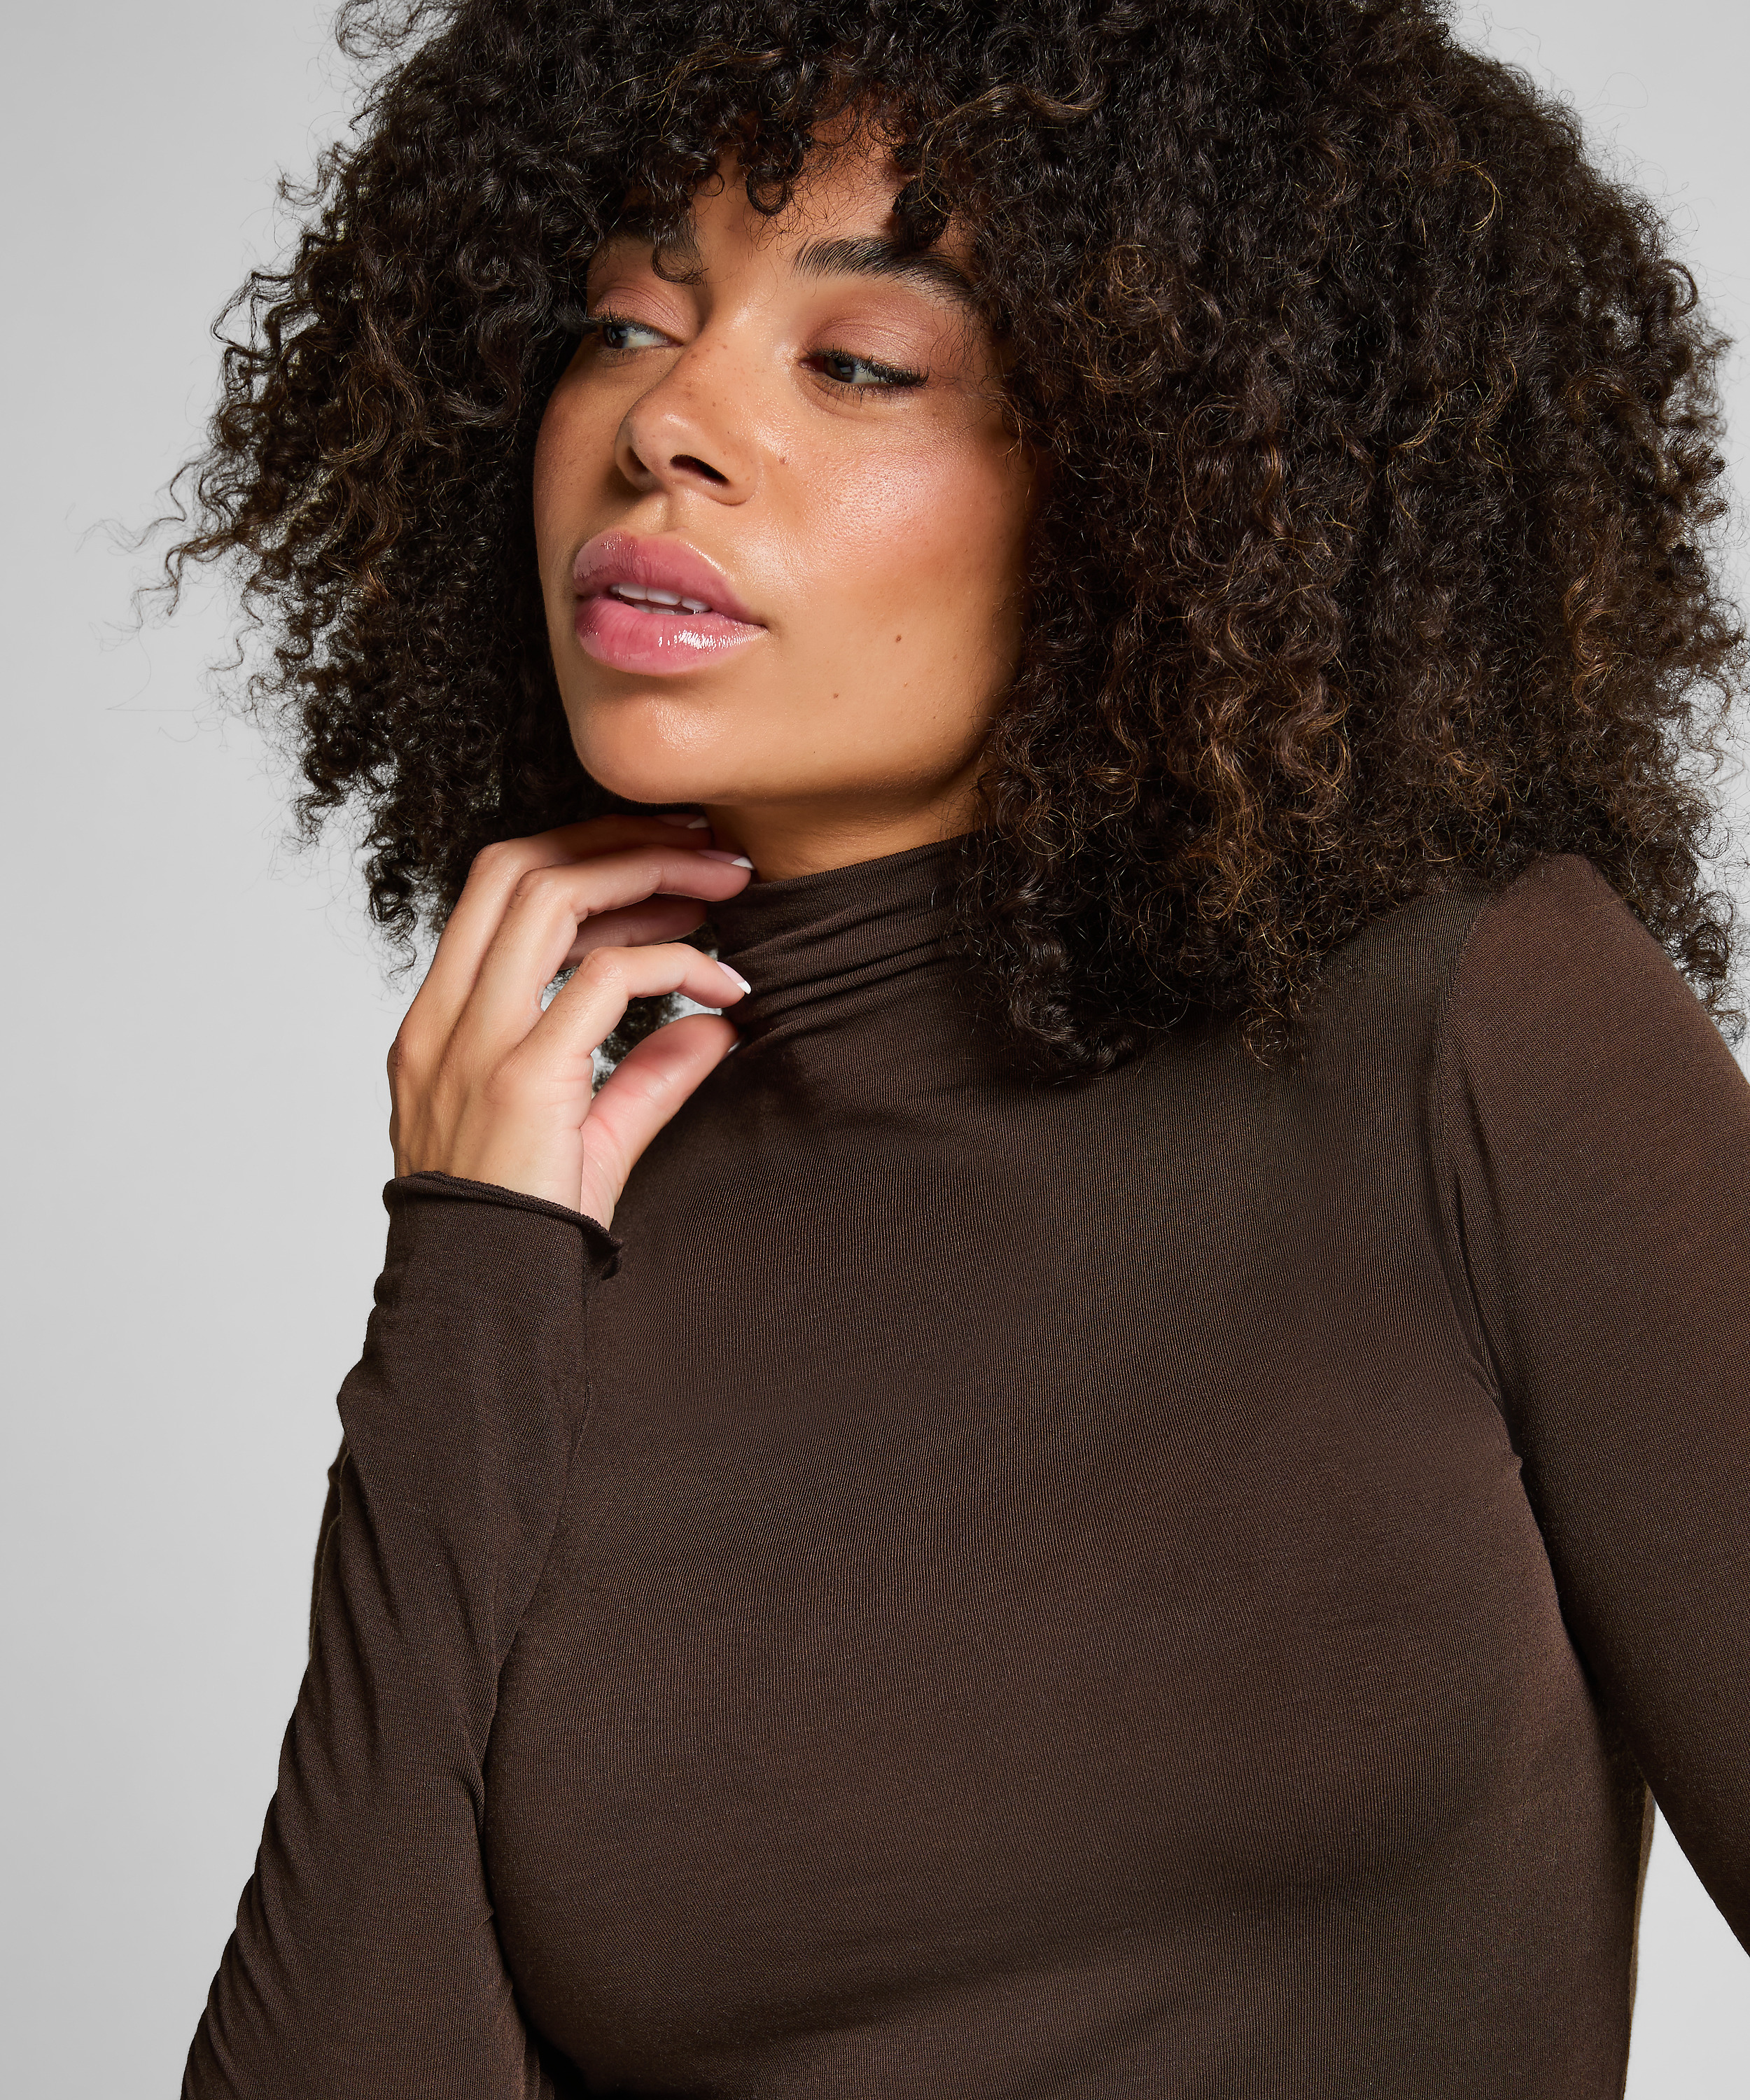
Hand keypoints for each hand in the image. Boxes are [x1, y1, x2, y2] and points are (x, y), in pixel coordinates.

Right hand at [387, 814, 753, 1224]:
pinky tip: (723, 985)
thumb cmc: (522, 1235)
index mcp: (440, 1025)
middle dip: (619, 839)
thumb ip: (648, 1078)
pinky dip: (675, 963)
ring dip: (650, 875)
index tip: (663, 857)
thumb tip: (717, 1026)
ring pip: (552, 898)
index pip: (498, 889)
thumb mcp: (590, 1140)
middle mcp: (444, 1021)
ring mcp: (474, 1046)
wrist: (482, 1312)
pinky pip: (606, 979)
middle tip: (706, 844)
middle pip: (519, 867)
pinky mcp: (521, 1079)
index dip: (585, 853)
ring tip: (723, 884)